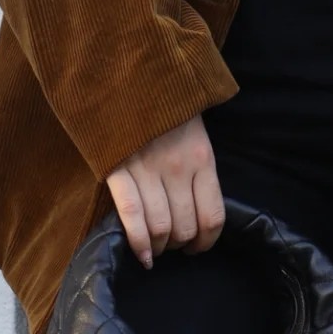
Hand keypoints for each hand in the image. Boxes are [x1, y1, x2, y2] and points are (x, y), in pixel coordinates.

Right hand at [105, 114, 226, 270]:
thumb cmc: (169, 110)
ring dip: (159, 247)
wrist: (134, 77)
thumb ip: (199, 168)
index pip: (213, 217)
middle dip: (180, 245)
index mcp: (202, 158)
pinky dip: (138, 243)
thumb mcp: (197, 135)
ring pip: (160, 228)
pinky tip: (142, 256)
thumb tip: (198, 209)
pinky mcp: (119, 171)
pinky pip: (131, 217)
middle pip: (185, 227)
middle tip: (173, 244)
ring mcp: (148, 170)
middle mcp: (178, 168)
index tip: (198, 247)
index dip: (207, 242)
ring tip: (156, 248)